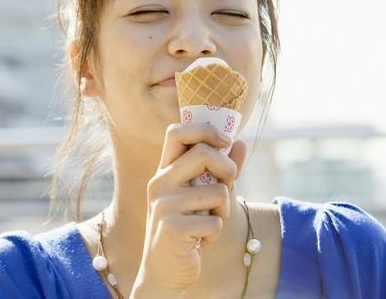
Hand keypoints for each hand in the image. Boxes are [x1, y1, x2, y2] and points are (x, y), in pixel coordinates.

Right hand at [130, 123, 246, 296]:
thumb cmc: (186, 229)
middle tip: (228, 186)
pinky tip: (199, 240)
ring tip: (207, 222)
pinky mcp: (173, 227)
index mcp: (164, 170)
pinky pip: (215, 221)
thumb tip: (240, 143)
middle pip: (204, 153)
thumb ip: (220, 170)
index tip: (225, 140)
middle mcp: (160, 182)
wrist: (163, 270)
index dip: (205, 129)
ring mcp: (164, 204)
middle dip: (228, 169)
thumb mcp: (200, 196)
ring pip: (217, 191)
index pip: (177, 131)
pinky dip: (215, 233)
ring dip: (223, 210)